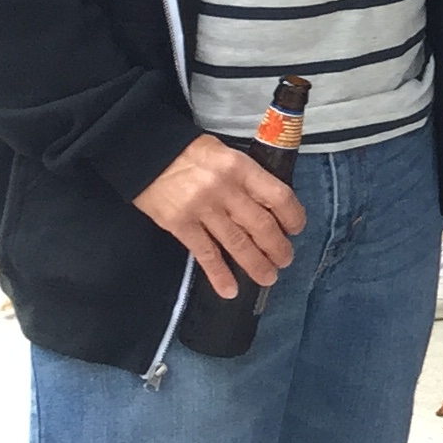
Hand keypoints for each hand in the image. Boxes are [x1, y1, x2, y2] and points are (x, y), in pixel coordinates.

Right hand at [133, 133, 305, 300]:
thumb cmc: (191, 153)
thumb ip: (247, 178)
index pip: (278, 196)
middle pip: (261, 225)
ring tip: (268, 277)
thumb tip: (270, 205)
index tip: (296, 229)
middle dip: (278, 247)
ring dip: (256, 264)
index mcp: (241, 167)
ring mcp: (202, 209)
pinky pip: (205, 254)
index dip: (293, 216)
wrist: (146, 153)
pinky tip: (230, 290)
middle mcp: (225, 189)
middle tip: (285, 260)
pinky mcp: (180, 225)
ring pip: (237, 243)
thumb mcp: (227, 154)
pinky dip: (219, 275)